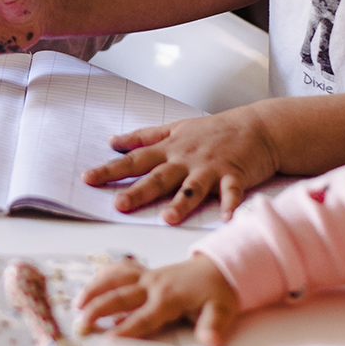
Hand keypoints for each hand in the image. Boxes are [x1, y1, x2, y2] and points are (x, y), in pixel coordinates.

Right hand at [74, 255, 238, 345]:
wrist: (218, 267)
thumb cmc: (217, 292)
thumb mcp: (222, 310)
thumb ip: (213, 327)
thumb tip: (211, 344)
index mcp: (169, 298)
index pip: (143, 317)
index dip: (125, 329)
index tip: (107, 340)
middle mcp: (153, 284)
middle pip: (120, 296)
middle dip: (98, 310)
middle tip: (80, 325)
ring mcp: (146, 275)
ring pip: (114, 279)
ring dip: (94, 290)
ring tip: (76, 305)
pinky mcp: (144, 271)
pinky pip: (119, 269)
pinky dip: (103, 275)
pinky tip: (90, 285)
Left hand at [82, 105, 281, 224]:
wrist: (256, 126)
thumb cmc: (214, 130)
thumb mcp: (175, 128)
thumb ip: (143, 137)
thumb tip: (113, 141)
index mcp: (169, 149)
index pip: (134, 160)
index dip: (110, 169)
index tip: (87, 179)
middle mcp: (186, 159)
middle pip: (158, 177)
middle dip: (138, 191)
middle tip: (119, 205)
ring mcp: (210, 167)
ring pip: (192, 187)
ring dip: (181, 203)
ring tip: (168, 218)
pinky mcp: (235, 175)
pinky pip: (232, 192)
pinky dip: (231, 204)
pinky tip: (228, 218)